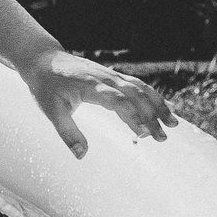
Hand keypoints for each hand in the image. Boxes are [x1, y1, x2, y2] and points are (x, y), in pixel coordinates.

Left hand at [21, 49, 174, 157]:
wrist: (43, 61)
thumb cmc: (45, 87)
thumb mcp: (50, 111)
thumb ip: (67, 133)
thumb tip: (81, 155)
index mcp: (90, 86)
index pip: (117, 100)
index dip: (132, 116)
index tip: (143, 134)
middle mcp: (105, 78)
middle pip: (135, 95)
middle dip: (151, 116)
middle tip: (163, 138)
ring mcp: (111, 75)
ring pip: (141, 88)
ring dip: (158, 105)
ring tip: (173, 125)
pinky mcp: (113, 76)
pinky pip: (138, 85)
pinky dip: (153, 97)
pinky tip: (165, 110)